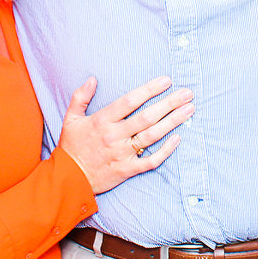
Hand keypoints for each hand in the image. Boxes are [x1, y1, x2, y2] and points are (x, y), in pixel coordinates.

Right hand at [58, 76, 193, 194]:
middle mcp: (114, 136)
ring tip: (189, 110)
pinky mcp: (127, 170)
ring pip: (152, 136)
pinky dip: (165, 151)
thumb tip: (93, 79)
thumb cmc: (71, 147)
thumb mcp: (70, 118)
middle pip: (147, 117)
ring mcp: (122, 154)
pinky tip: (178, 139)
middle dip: (169, 103)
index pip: (130, 101)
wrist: (68, 179)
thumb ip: (80, 97)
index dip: (149, 90)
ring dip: (173, 122)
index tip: (166, 81)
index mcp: (102, 121)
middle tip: (187, 93)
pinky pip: (150, 161)